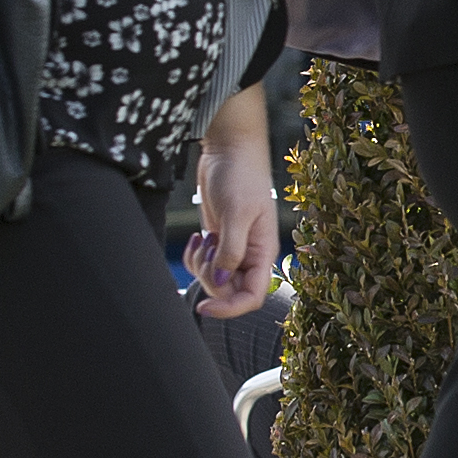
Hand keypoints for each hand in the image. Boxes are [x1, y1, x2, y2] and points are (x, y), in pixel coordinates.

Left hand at [184, 90, 282, 319]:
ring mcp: (232, 248)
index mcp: (263, 252)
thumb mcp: (237, 213)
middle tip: (205, 251)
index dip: (230, 309)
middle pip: (229, 291)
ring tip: (201, 239)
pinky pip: (203, 263)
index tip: (205, 307)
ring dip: (200, 266)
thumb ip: (230, 252)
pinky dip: (194, 257)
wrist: (229, 149)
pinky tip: (195, 237)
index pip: (252, 296)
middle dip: (210, 279)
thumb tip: (221, 283)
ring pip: (213, 279)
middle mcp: (249, 255)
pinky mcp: (217, 239)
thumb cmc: (241, 176)